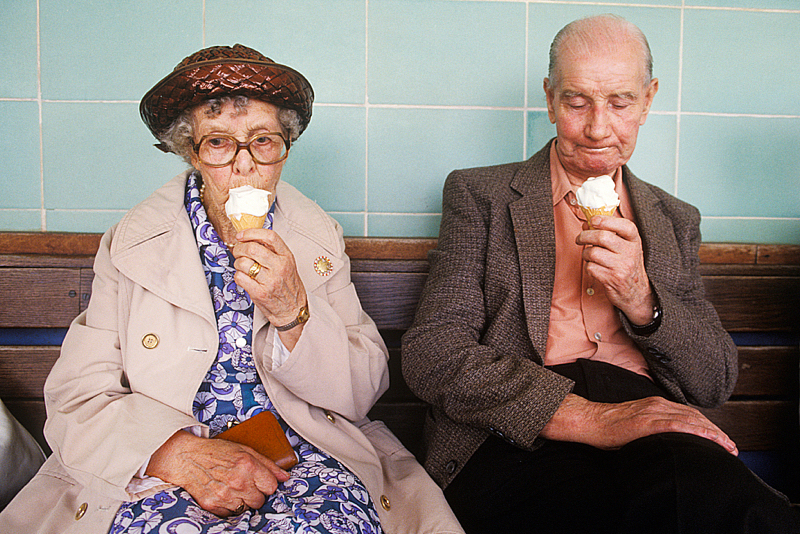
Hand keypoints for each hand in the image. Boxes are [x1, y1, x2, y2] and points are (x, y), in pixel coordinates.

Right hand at [146, 431, 290, 515]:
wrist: (187, 458)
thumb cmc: (217, 452)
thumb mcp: (245, 450)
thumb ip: (268, 464)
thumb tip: (285, 476)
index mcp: (248, 465)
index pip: (272, 486)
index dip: (267, 484)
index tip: (261, 481)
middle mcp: (238, 482)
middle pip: (260, 500)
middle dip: (255, 493)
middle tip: (245, 483)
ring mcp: (225, 495)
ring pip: (247, 508)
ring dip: (243, 500)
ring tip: (233, 488)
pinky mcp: (213, 505)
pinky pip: (231, 514)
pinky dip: (230, 506)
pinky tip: (224, 493)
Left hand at [232, 229, 307, 345]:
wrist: (293, 310)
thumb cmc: (288, 287)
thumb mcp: (287, 264)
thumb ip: (273, 251)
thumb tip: (251, 238)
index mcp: (287, 257)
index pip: (269, 237)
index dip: (251, 233)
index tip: (242, 235)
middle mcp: (280, 267)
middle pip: (252, 249)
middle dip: (239, 248)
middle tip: (238, 252)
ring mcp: (270, 281)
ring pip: (243, 263)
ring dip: (238, 264)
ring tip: (243, 267)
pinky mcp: (260, 293)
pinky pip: (240, 278)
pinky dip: (238, 276)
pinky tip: (244, 278)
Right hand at [540, 393, 737, 454]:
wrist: (590, 420)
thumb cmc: (609, 426)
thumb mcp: (636, 424)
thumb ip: (653, 428)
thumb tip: (667, 441)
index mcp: (656, 405)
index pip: (689, 415)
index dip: (709, 427)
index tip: (722, 440)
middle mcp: (658, 405)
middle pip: (695, 417)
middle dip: (716, 432)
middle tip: (731, 447)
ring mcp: (653, 412)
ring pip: (690, 421)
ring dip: (712, 434)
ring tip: (727, 447)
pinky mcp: (646, 421)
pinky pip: (676, 426)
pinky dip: (695, 432)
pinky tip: (708, 440)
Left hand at [576, 216, 655, 324]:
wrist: (636, 292)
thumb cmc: (627, 265)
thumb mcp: (625, 247)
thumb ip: (609, 233)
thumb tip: (587, 223)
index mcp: (634, 241)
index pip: (624, 225)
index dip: (605, 220)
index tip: (593, 220)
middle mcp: (630, 252)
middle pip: (602, 237)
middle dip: (585, 236)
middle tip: (580, 239)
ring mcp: (622, 266)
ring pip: (593, 252)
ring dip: (585, 253)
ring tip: (588, 256)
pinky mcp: (612, 279)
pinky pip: (590, 267)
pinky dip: (588, 266)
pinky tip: (593, 267)